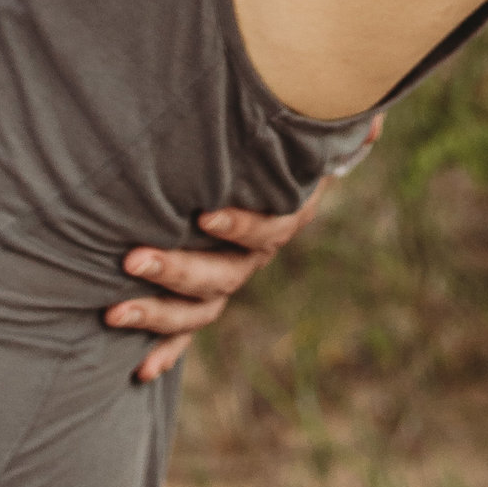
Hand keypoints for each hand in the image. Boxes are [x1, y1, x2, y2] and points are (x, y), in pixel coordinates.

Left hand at [103, 125, 380, 382]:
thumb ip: (320, 116)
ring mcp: (231, 280)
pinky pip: (189, 333)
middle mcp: (257, 257)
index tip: (204, 216)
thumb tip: (373, 118)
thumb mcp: (301, 122)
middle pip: (223, 276)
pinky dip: (167, 351)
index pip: (270, 229)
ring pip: (201, 310)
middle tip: (132, 258)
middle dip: (177, 270)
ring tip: (114, 311)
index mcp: (284, 216)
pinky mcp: (205, 294)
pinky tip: (141, 370)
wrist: (271, 169)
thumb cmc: (279, 135)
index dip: (241, 227)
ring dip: (159, 314)